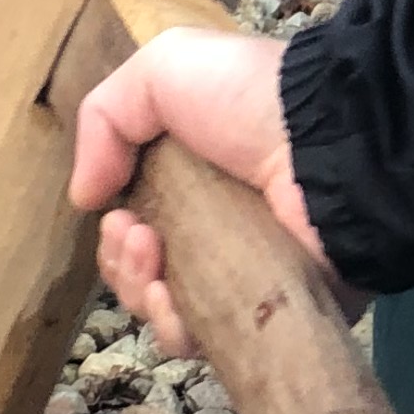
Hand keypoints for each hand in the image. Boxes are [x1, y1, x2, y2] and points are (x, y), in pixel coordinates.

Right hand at [65, 27, 349, 355]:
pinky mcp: (271, 313)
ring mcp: (246, 278)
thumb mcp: (163, 70)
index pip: (137, 233)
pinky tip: (167, 296)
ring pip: (167, 316)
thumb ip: (105, 119)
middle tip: (137, 234)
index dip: (115, 235)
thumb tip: (84, 197)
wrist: (329, 137)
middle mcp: (220, 236)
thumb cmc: (251, 98)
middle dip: (121, 263)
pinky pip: (208, 343)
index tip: (117, 214)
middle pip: (143, 280)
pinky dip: (174, 328)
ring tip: (151, 254)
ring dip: (137, 291)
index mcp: (197, 186)